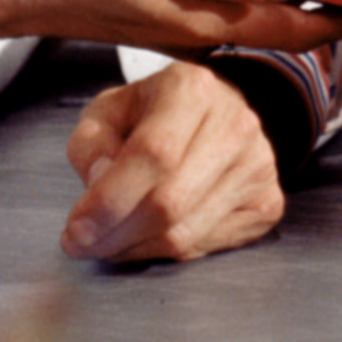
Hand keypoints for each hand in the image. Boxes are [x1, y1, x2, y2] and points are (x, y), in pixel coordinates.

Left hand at [61, 59, 283, 261]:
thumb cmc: (154, 113)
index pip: (153, 153)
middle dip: (115, 235)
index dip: (109, 200)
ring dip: (135, 249)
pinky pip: (206, 247)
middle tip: (83, 245)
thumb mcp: (110, 111)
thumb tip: (99, 184)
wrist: (218, 112)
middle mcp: (236, 124)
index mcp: (193, 89)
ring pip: (185, 232)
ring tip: (110, 241)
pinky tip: (148, 237)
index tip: (74, 231)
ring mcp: (259, 165)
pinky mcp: (267, 202)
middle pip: (169, 202)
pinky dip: (166, 253)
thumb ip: (91, 143)